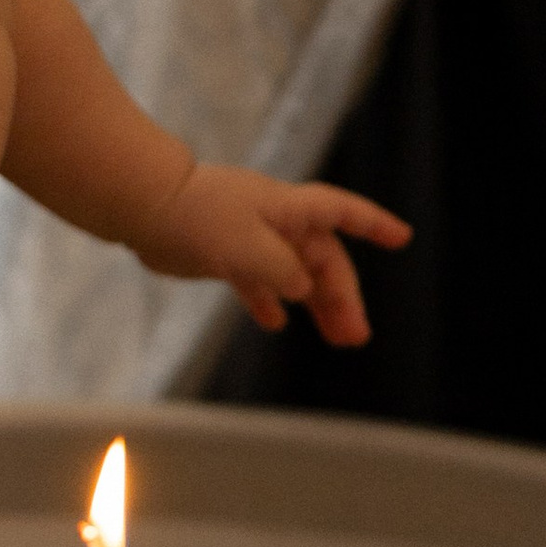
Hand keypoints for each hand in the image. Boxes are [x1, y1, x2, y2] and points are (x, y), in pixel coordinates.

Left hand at [134, 160, 409, 337]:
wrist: (143, 207)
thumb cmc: (198, 218)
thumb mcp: (250, 248)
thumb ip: (284, 272)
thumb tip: (303, 288)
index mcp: (289, 210)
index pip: (342, 214)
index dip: (373, 225)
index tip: (402, 238)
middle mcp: (275, 222)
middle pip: (321, 259)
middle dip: (342, 295)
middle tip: (356, 336)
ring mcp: (250, 238)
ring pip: (295, 275)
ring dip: (316, 305)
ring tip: (336, 338)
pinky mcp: (225, 255)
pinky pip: (259, 281)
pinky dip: (271, 301)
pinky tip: (276, 323)